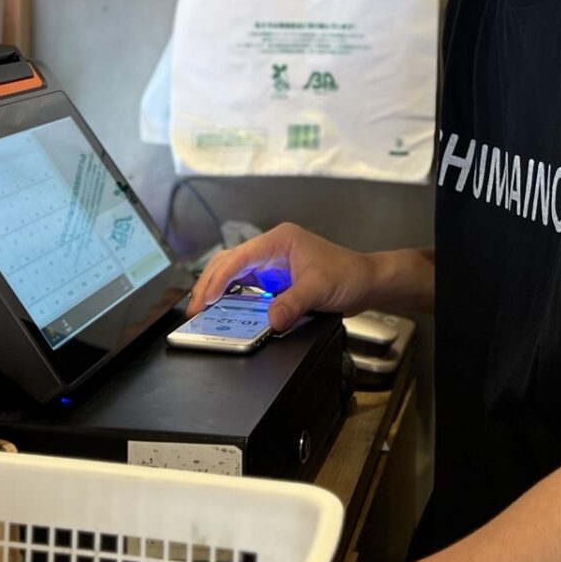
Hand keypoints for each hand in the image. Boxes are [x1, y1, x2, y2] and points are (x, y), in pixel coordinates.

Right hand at [184, 223, 374, 331]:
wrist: (366, 282)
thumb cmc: (348, 275)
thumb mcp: (319, 289)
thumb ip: (293, 304)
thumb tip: (270, 321)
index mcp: (279, 240)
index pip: (239, 257)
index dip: (218, 278)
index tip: (205, 298)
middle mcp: (271, 248)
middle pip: (229, 262)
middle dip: (209, 283)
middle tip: (194, 308)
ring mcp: (271, 263)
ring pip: (233, 272)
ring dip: (216, 289)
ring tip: (200, 309)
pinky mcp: (273, 279)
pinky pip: (245, 286)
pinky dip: (230, 297)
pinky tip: (222, 309)